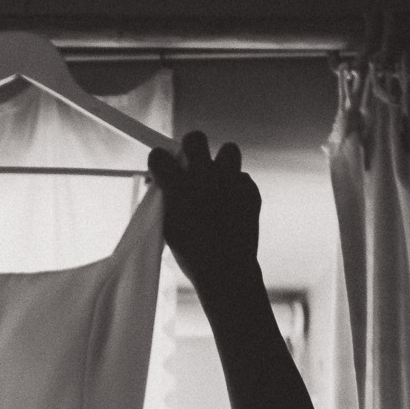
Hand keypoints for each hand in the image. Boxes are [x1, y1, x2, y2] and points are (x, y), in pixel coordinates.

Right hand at [148, 130, 260, 292]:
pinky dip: (237, 189)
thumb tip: (164, 182)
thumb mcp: (168, 226)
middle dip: (191, 146)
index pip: (159, 154)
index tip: (162, 167)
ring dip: (221, 162)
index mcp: (177, 187)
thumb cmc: (191, 253)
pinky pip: (243, 179)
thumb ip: (166, 199)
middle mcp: (204, 178)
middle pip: (195, 138)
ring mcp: (230, 182)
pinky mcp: (250, 191)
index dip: (159, 160)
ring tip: (218, 180)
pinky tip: (233, 206)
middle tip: (191, 161)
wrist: (226, 270)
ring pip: (229, 150)